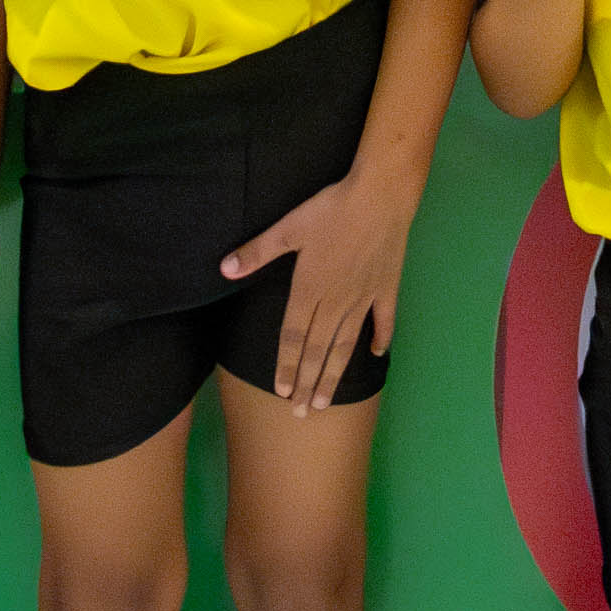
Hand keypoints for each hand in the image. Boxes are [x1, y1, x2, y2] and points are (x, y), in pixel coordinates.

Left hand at [220, 164, 414, 407]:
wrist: (380, 197)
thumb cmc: (331, 210)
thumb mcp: (288, 227)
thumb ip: (257, 252)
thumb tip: (224, 269)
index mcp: (309, 289)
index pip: (294, 337)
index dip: (287, 366)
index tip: (282, 393)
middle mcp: (336, 301)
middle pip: (319, 349)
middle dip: (308, 382)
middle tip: (302, 414)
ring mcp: (364, 297)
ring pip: (347, 343)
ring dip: (336, 373)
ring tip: (327, 400)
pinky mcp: (387, 287)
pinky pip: (384, 319)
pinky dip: (380, 337)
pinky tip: (376, 354)